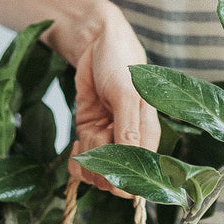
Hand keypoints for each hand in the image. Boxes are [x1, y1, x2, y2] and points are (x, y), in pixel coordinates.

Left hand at [71, 15, 160, 193]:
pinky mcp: (89, 132)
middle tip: (97, 138)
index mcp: (148, 134)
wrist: (95, 44)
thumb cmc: (119, 62)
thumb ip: (128, 126)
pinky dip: (76, 161)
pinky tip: (75, 145)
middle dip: (102, 166)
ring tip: (88, 133)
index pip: (142, 175)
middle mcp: (130, 141)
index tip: (109, 163)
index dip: (124, 179)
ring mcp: (108, 138)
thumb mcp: (126, 93)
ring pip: (97, 172)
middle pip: (117, 179)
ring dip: (88, 159)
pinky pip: (83, 161)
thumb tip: (131, 159)